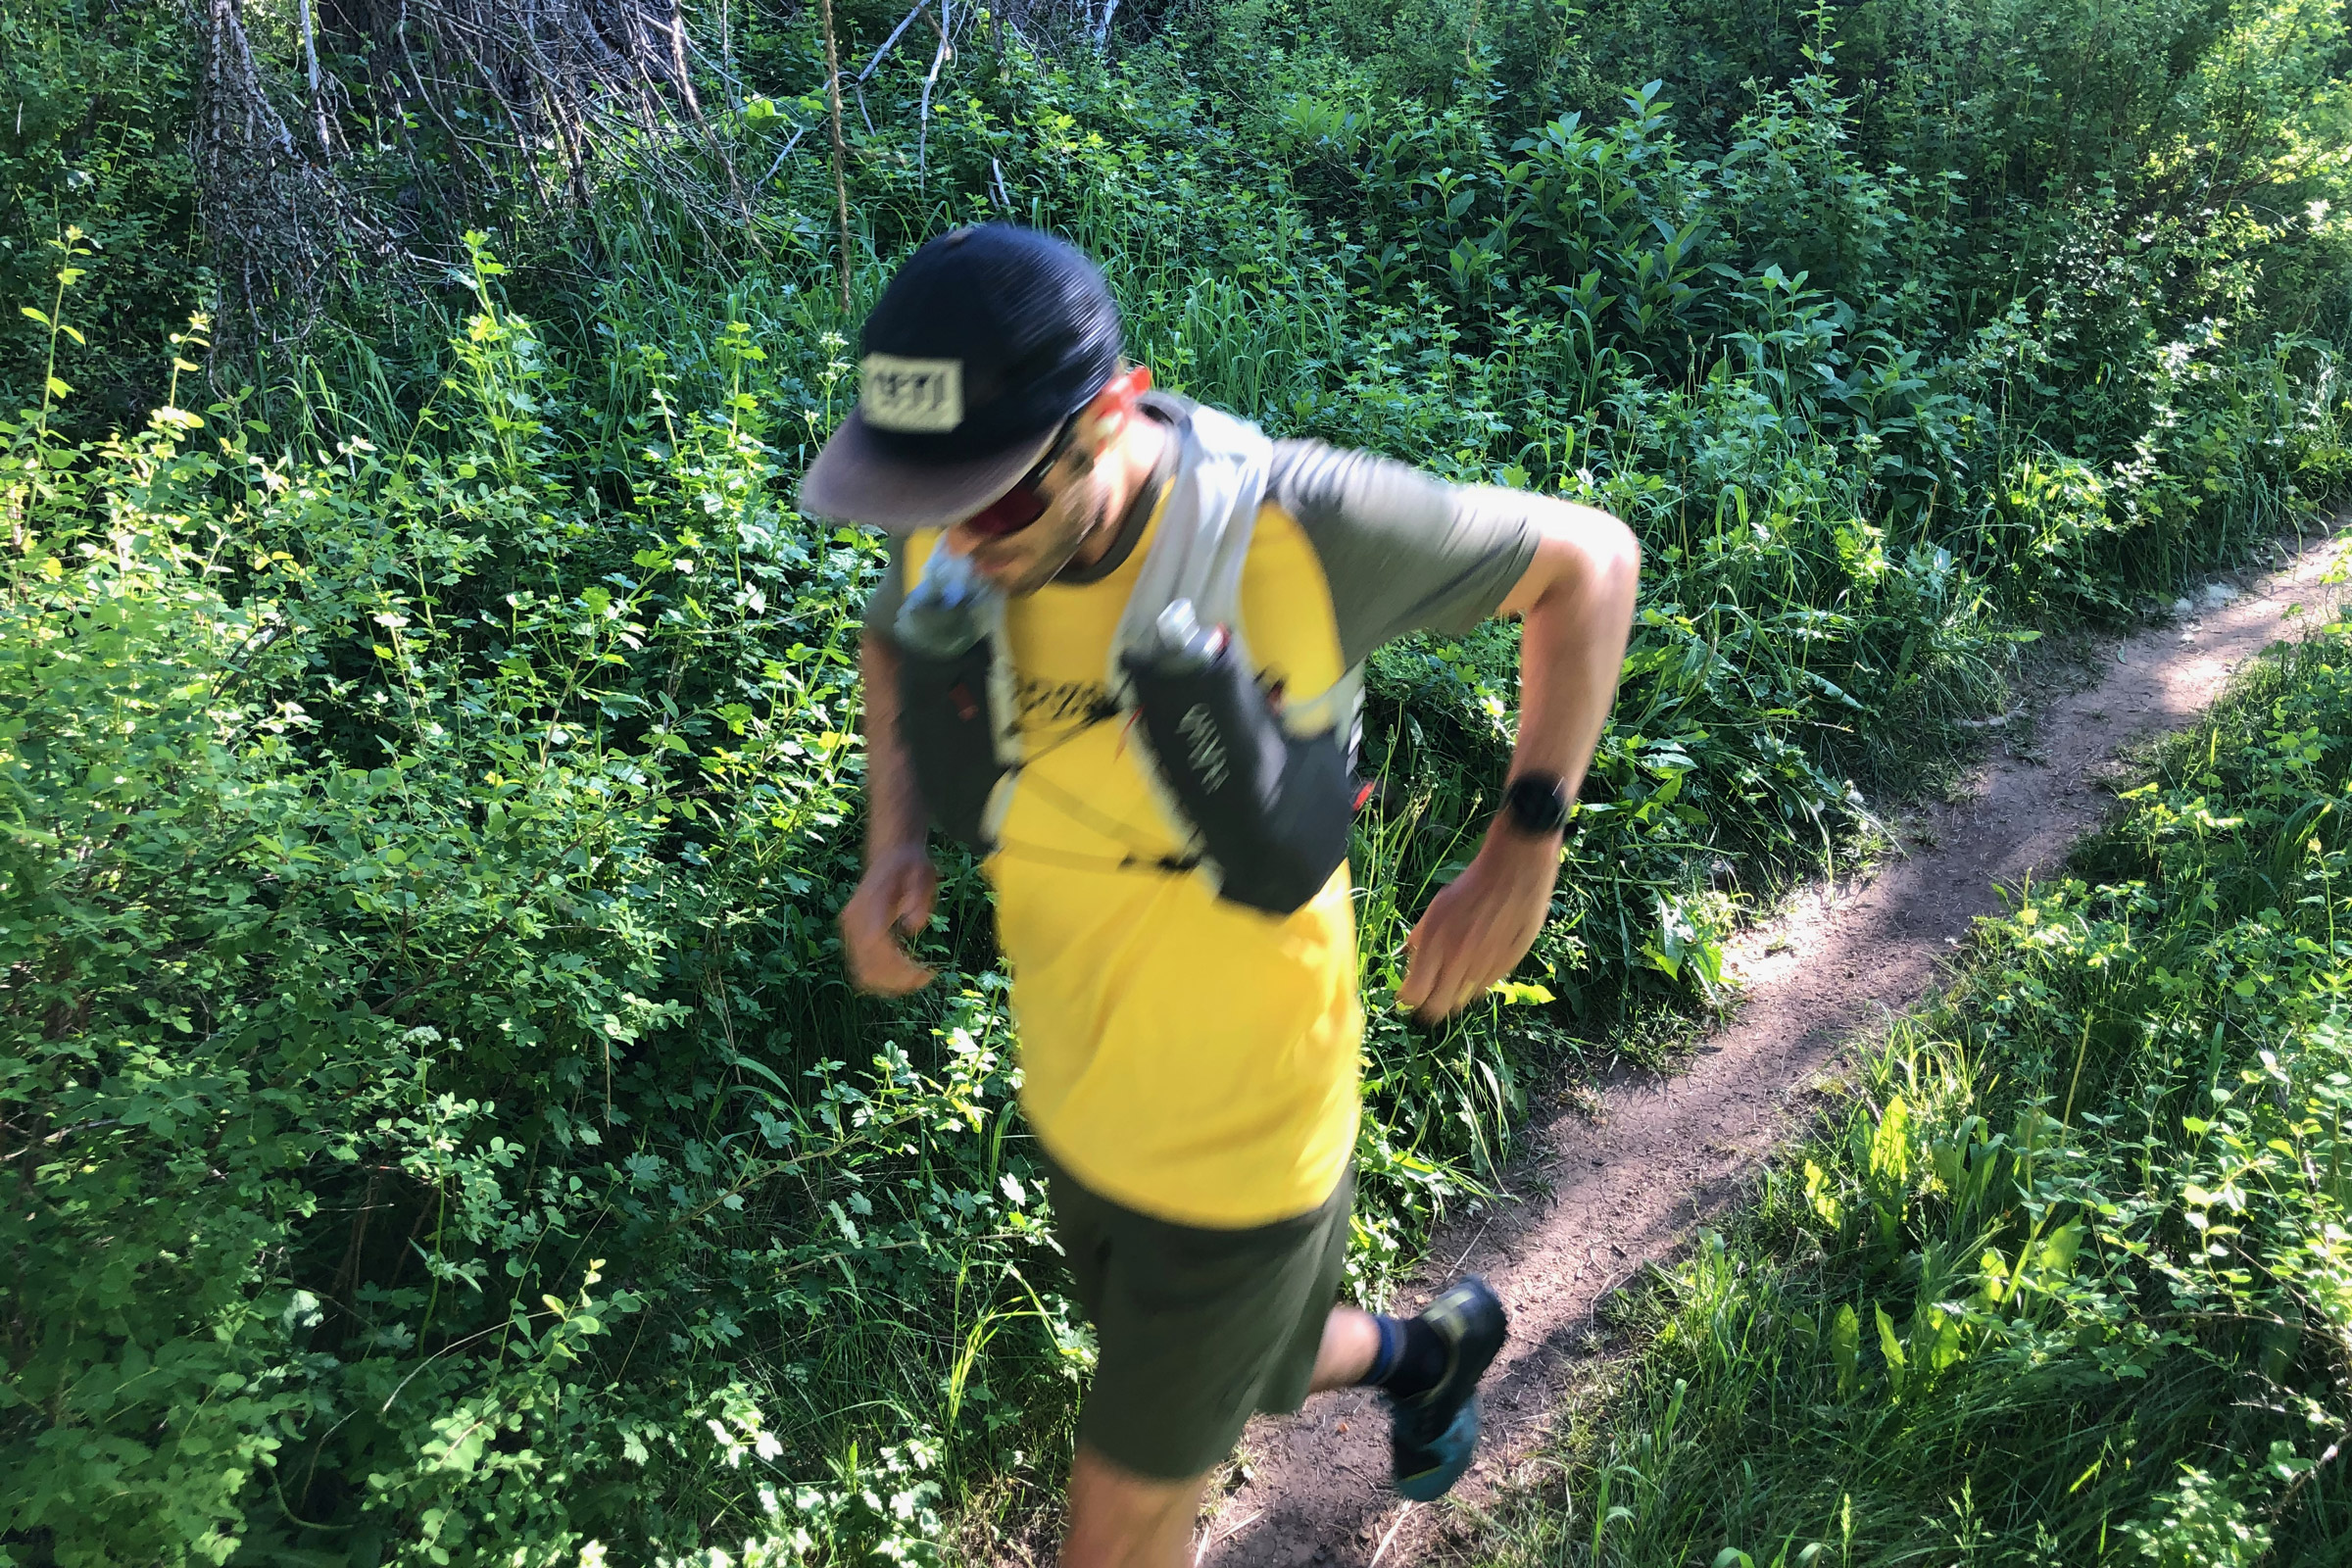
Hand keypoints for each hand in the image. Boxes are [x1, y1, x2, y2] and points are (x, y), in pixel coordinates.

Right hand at [841, 843, 939, 994]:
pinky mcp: (853, 938)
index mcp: (868, 907)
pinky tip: (907, 971)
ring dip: (891, 984)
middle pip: (868, 969)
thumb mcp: (924, 875)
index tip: (927, 973)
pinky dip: (884, 978)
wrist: (891, 855)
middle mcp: (853, 922)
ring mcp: (849, 931)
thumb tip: (912, 927)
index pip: (878, 950)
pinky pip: (862, 968)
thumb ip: (919, 898)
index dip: (901, 970)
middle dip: (898, 981)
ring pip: (863, 974)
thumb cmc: (910, 866)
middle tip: (926, 977)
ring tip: (919, 977)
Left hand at [1398, 821, 1560, 1020]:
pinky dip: (1473, 985)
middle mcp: (1458, 963)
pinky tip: (1472, 968)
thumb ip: (1420, 936)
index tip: (1406, 995)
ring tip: (1449, 982)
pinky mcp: (1505, 968)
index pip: (1414, 995)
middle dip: (1427, 1007)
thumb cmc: (1472, 886)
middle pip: (1437, 1009)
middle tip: (1425, 998)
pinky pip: (1482, 989)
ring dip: (1451, 996)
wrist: (1514, 874)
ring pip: (1461, 1002)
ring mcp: (1483, 968)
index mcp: (1435, 946)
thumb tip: (1406, 955)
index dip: (1407, 999)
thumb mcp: (1437, 907)